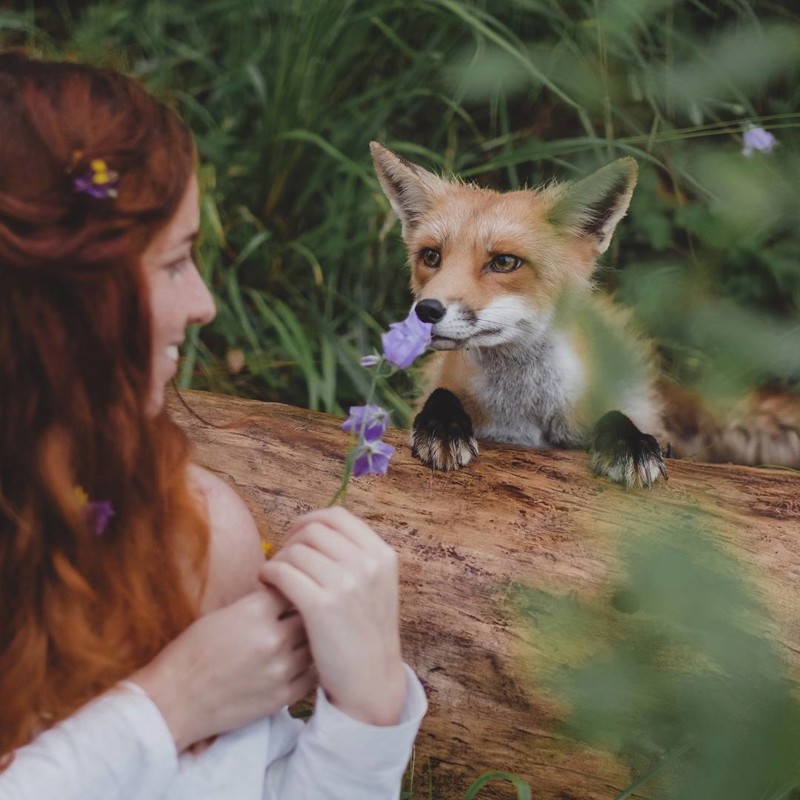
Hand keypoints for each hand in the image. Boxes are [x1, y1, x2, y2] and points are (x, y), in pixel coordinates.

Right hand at [132, 585, 314, 750]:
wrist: (173, 702)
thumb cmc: (191, 654)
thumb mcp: (222, 615)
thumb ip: (258, 605)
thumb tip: (284, 597)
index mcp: (255, 611)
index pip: (291, 587)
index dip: (290, 590)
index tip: (288, 593)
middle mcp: (273, 637)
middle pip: (308, 615)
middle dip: (304, 614)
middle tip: (298, 617)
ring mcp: (281, 668)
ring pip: (313, 645)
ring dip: (308, 641)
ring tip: (300, 641)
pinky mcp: (282, 696)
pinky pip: (312, 675)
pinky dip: (308, 668)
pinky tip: (300, 664)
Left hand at [259, 507, 405, 726]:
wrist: (370, 682)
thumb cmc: (365, 634)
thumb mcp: (376, 586)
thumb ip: (356, 556)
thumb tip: (317, 528)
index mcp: (382, 554)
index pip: (338, 516)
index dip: (311, 520)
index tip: (297, 536)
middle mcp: (367, 563)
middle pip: (313, 530)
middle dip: (291, 541)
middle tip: (283, 561)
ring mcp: (346, 583)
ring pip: (295, 550)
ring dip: (278, 559)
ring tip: (273, 576)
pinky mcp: (322, 605)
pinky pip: (282, 572)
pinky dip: (268, 573)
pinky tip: (266, 585)